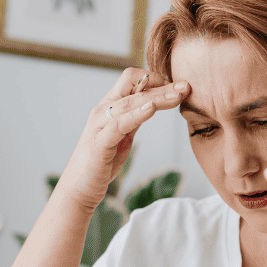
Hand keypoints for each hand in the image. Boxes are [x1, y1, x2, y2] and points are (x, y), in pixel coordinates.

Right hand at [58, 69, 188, 209]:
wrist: (80, 187)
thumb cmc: (103, 160)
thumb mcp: (124, 134)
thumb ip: (136, 117)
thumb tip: (155, 103)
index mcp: (109, 106)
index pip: (132, 79)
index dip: (156, 79)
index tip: (177, 87)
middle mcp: (102, 110)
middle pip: (134, 87)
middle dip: (163, 85)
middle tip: (186, 86)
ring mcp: (99, 125)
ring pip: (130, 103)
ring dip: (157, 98)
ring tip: (177, 96)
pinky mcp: (99, 143)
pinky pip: (119, 124)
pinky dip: (136, 114)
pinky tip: (152, 109)